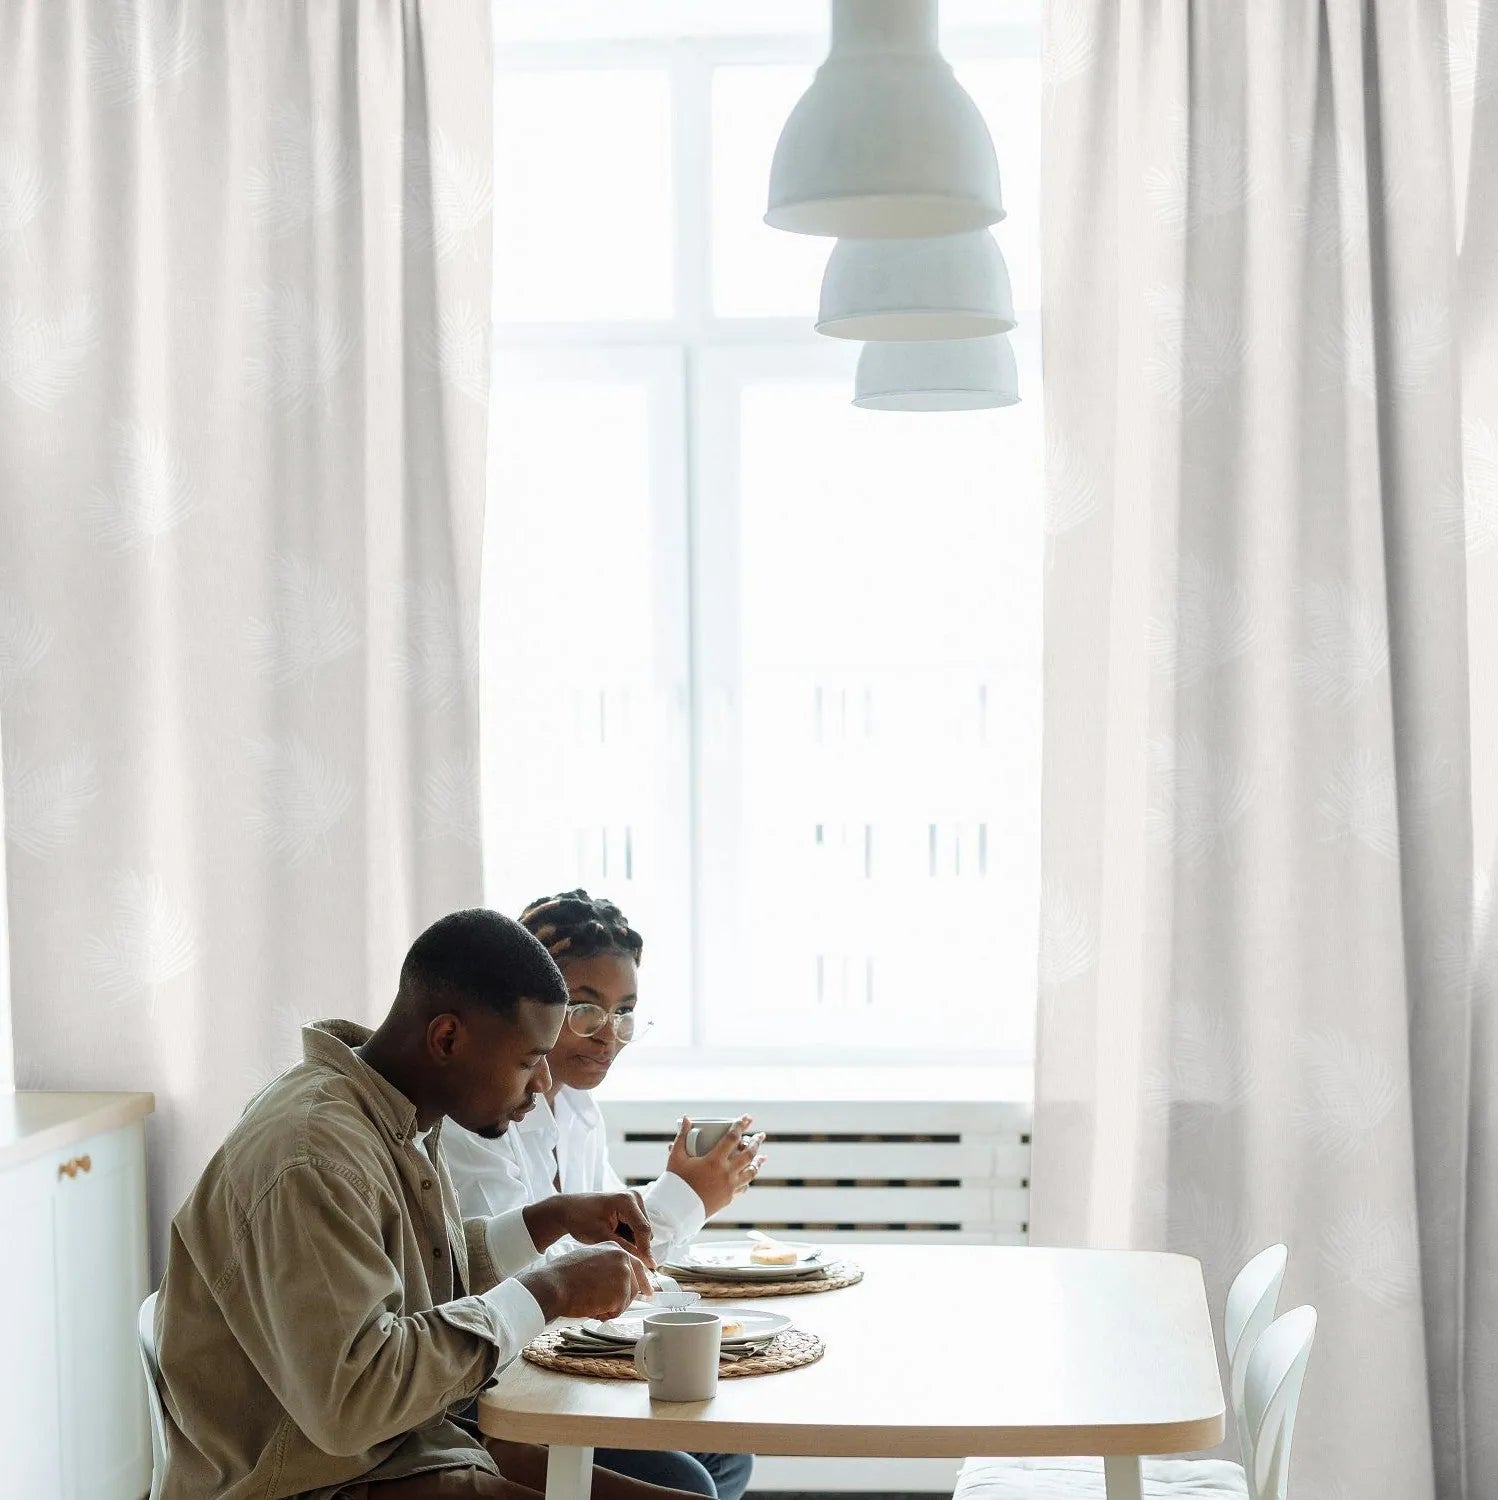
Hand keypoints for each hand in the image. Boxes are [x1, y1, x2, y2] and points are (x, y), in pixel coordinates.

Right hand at [519, 1243, 650, 1321]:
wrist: (555, 1284)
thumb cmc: (563, 1275)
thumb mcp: (588, 1259)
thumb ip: (605, 1265)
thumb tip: (612, 1280)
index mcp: (613, 1248)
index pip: (635, 1264)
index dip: (642, 1280)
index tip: (648, 1290)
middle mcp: (622, 1258)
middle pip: (634, 1285)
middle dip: (625, 1299)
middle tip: (612, 1307)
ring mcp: (624, 1274)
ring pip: (626, 1300)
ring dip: (610, 1307)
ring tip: (590, 1301)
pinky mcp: (622, 1292)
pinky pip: (617, 1311)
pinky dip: (605, 1315)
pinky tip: (591, 1307)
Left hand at [524, 1191, 654, 1266]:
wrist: (569, 1209)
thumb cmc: (580, 1220)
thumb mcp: (600, 1236)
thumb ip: (624, 1247)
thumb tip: (644, 1262)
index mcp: (626, 1200)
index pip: (643, 1229)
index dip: (646, 1250)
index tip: (650, 1268)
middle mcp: (634, 1197)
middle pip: (645, 1230)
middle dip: (637, 1246)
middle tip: (621, 1258)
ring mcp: (633, 1201)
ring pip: (642, 1231)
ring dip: (633, 1242)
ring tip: (613, 1246)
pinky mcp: (631, 1207)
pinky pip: (637, 1228)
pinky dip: (629, 1237)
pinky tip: (615, 1239)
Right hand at [667, 1115, 765, 1218]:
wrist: (678, 1211)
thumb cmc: (676, 1182)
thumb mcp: (676, 1157)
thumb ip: (682, 1136)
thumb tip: (686, 1118)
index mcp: (714, 1161)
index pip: (732, 1138)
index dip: (741, 1126)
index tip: (747, 1118)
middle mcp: (726, 1173)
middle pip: (748, 1154)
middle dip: (756, 1142)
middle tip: (761, 1135)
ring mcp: (730, 1186)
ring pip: (751, 1172)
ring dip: (758, 1161)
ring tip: (762, 1156)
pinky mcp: (729, 1198)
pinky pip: (744, 1186)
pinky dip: (748, 1178)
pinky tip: (749, 1175)